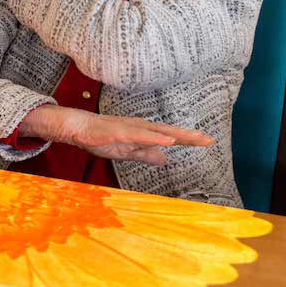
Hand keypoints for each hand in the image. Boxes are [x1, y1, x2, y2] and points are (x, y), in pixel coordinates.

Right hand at [20, 105, 213, 164]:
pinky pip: (138, 136)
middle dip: (188, 136)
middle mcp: (139, 127)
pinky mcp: (118, 132)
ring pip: (156, 132)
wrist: (77, 127)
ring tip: (191, 139)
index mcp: (142, 133)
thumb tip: (165, 158)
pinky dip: (153, 138)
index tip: (207, 141)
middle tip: (208, 139)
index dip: (187, 139)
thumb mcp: (127, 150)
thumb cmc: (101, 136)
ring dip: (174, 135)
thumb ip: (146, 154)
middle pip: (167, 132)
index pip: (168, 136)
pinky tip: (165, 141)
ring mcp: (129, 128)